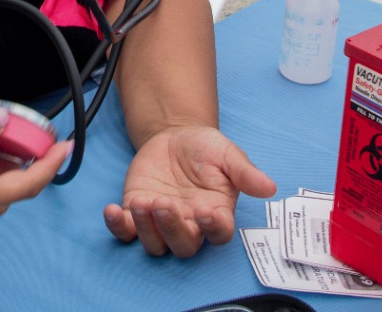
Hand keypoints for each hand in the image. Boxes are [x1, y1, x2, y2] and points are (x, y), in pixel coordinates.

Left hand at [102, 125, 276, 256]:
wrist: (174, 136)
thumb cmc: (204, 149)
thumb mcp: (227, 153)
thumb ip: (245, 171)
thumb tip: (269, 187)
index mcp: (215, 213)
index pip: (218, 233)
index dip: (213, 228)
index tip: (206, 211)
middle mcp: (189, 224)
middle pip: (183, 245)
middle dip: (172, 229)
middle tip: (164, 204)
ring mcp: (160, 222)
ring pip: (155, 243)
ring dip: (146, 228)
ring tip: (141, 202)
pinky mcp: (136, 213)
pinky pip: (126, 232)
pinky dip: (117, 226)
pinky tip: (112, 210)